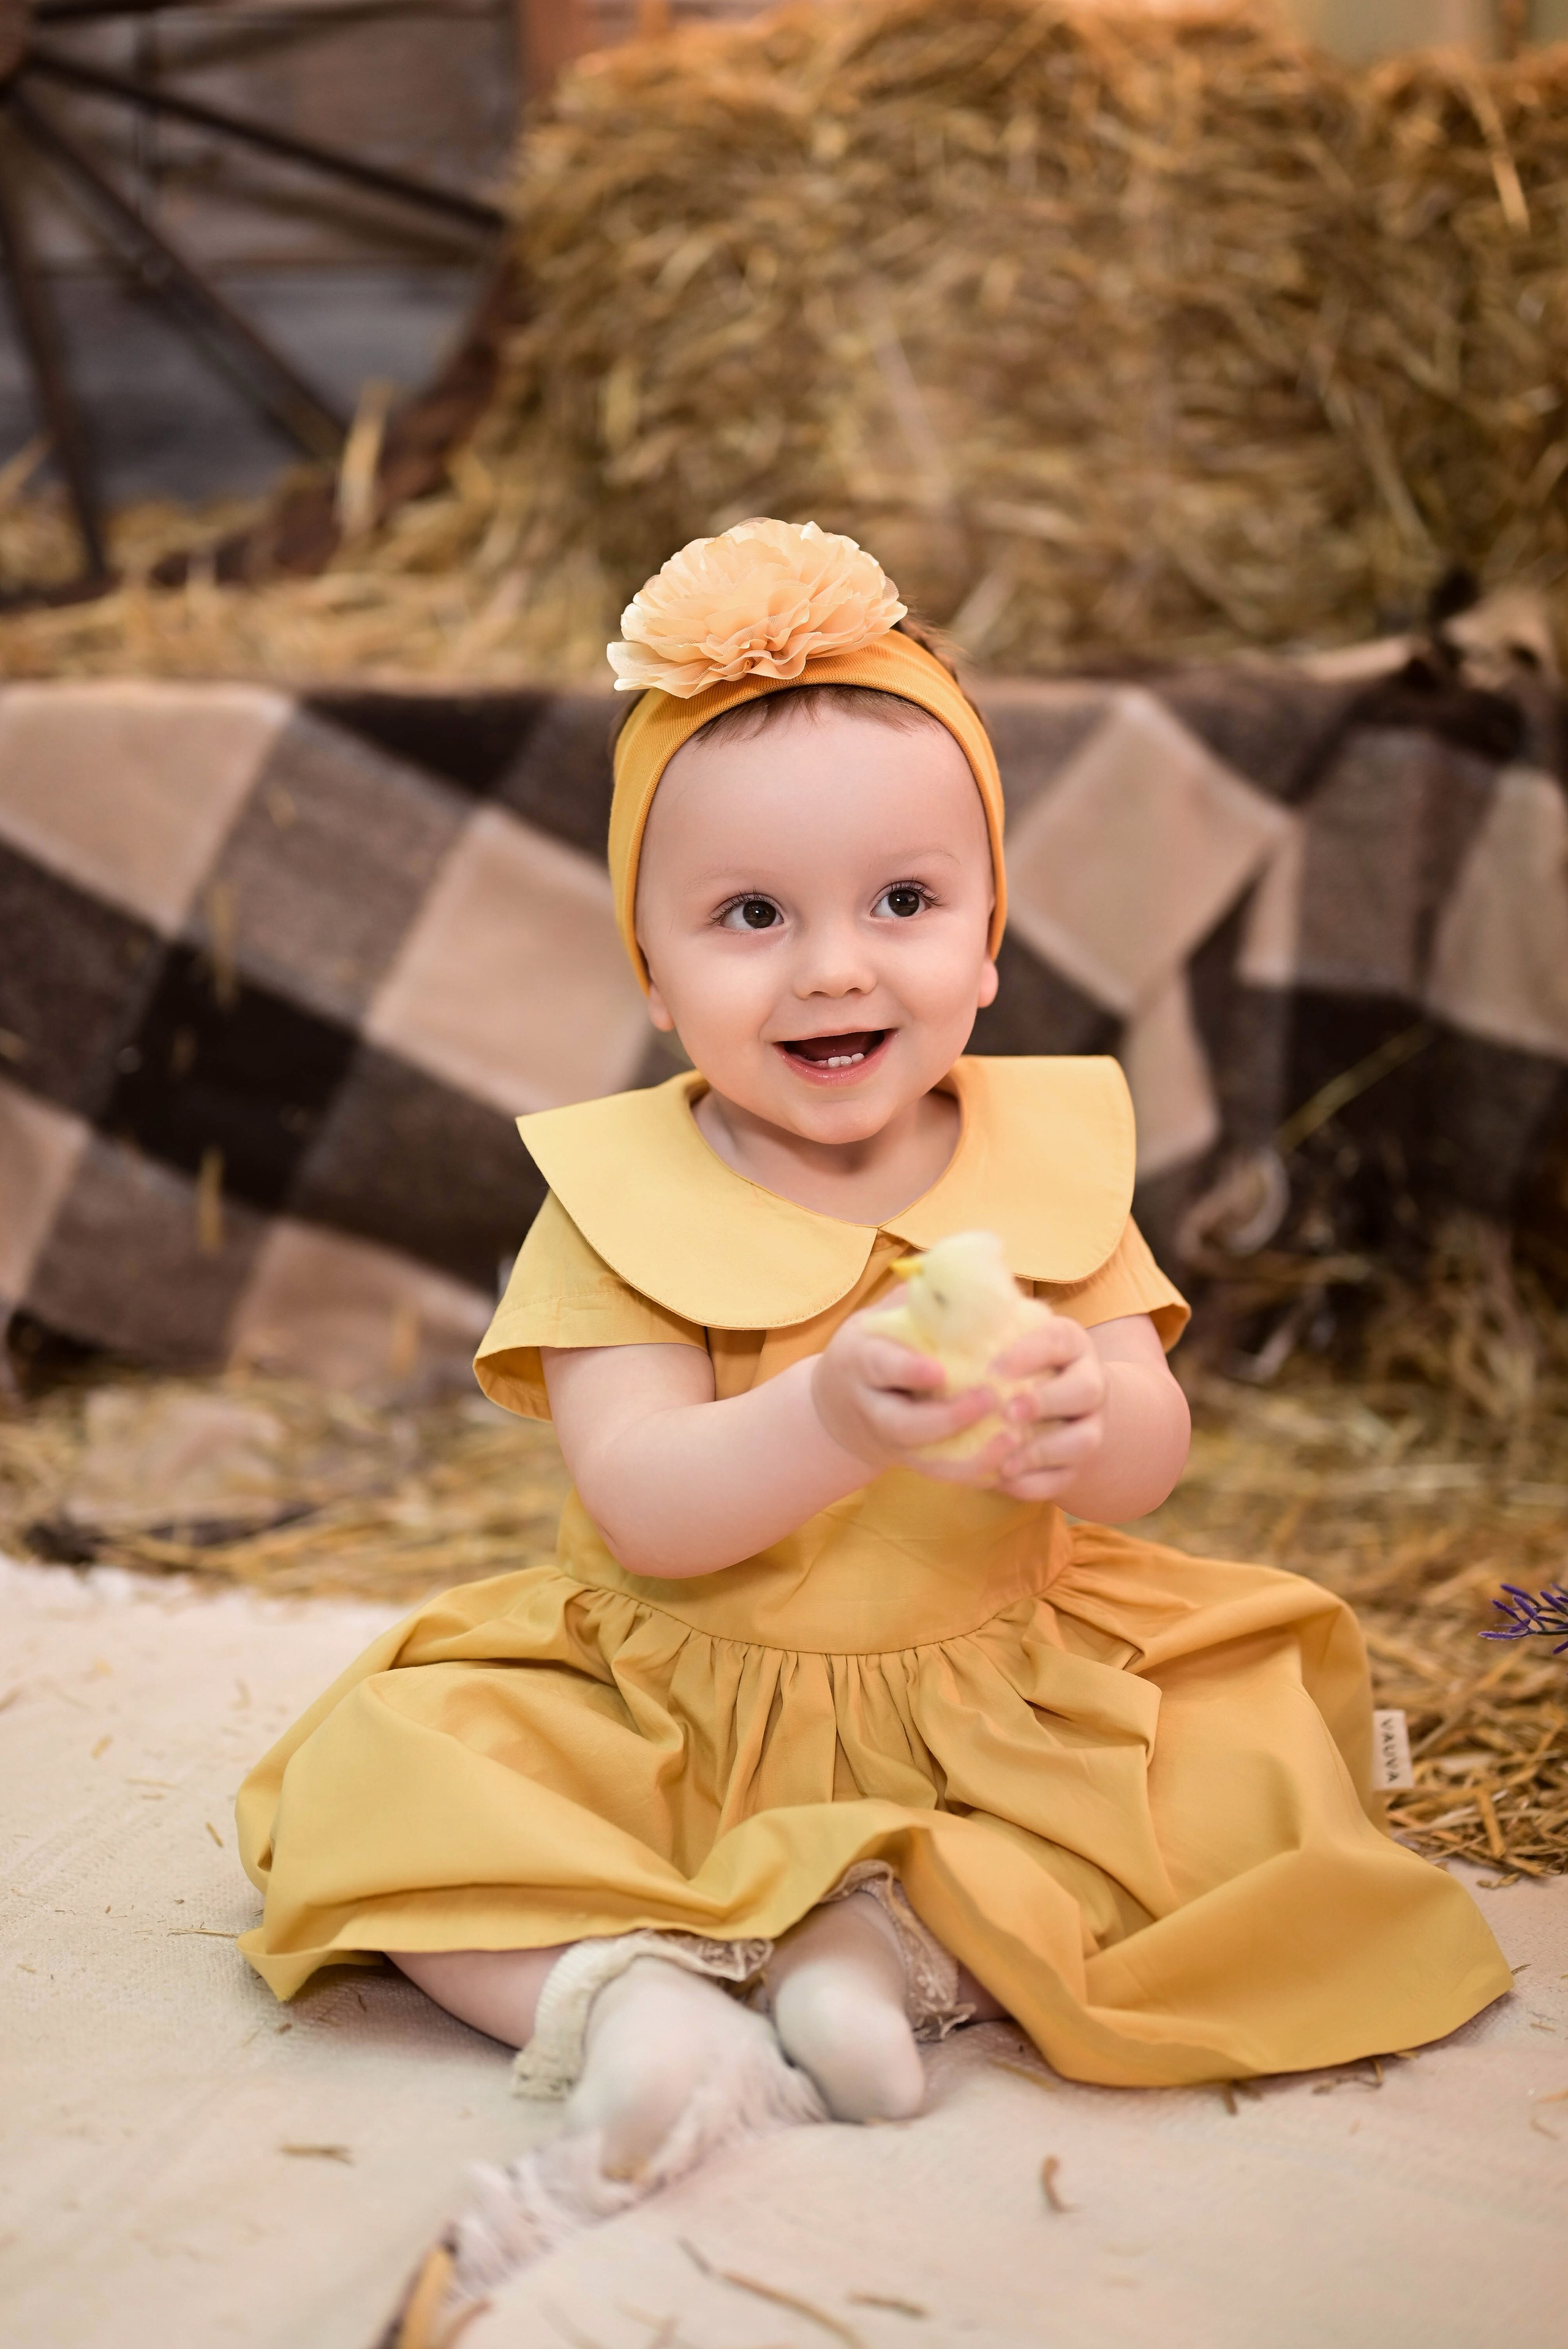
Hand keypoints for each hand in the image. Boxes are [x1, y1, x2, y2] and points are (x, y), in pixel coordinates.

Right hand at [809, 1306, 999, 1475]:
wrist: (842, 1408)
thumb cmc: (878, 1346)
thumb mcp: (885, 1315)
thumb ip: (926, 1293)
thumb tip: (984, 1251)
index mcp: (862, 1362)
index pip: (880, 1367)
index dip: (908, 1370)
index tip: (940, 1370)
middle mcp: (873, 1408)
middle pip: (903, 1425)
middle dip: (947, 1418)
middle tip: (989, 1398)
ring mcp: (894, 1443)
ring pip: (926, 1461)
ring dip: (970, 1456)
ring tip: (1012, 1439)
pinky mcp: (915, 1464)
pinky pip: (945, 1477)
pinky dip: (978, 1473)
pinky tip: (1012, 1460)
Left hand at [986, 1315, 1106, 1500]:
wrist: (1056, 1406)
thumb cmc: (1014, 1363)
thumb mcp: (1006, 1338)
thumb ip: (982, 1328)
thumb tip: (930, 1307)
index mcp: (1070, 1343)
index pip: (1058, 1339)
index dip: (1029, 1354)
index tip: (993, 1367)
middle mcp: (1089, 1382)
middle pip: (1087, 1390)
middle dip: (1045, 1402)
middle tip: (1007, 1412)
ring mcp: (1089, 1425)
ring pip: (1085, 1440)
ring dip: (1043, 1450)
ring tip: (1005, 1459)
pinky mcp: (1079, 1463)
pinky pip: (1066, 1478)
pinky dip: (1035, 1483)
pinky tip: (1003, 1479)